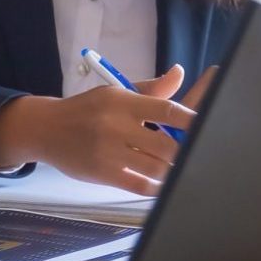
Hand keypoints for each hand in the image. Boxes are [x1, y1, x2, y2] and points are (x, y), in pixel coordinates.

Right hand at [0, 65, 201, 195]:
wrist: (46, 128)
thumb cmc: (87, 110)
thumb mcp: (115, 93)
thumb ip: (151, 89)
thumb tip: (180, 73)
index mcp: (123, 101)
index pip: (167, 110)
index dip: (193, 120)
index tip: (213, 125)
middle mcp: (117, 125)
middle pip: (166, 145)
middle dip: (187, 152)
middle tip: (202, 154)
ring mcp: (109, 151)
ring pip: (156, 168)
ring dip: (174, 171)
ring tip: (187, 170)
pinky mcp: (102, 172)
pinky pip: (138, 185)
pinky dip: (156, 187)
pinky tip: (165, 186)